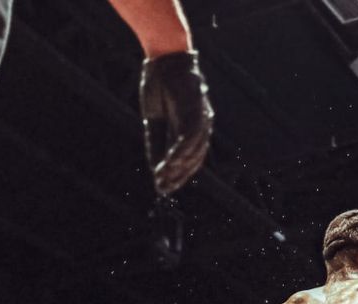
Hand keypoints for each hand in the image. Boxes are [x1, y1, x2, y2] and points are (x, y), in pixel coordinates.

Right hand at [140, 50, 212, 194]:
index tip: (163, 189)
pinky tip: (170, 163)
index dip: (177, 176)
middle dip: (178, 177)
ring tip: (163, 178)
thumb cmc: (159, 86)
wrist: (164, 59)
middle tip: (163, 190)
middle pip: (194, 160)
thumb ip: (157, 144)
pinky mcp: (197, 110)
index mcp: (192, 129)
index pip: (189, 160)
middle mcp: (202, 126)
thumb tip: (157, 169)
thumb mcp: (155, 121)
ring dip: (178, 168)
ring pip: (194, 152)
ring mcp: (202, 119)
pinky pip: (191, 137)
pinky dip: (180, 152)